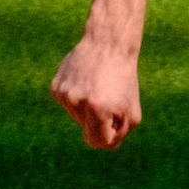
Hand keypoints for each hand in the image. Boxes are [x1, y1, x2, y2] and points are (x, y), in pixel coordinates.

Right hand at [51, 33, 141, 150]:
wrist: (108, 44)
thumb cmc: (125, 79)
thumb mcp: (132, 112)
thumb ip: (119, 134)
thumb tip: (103, 145)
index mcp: (98, 108)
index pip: (97, 142)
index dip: (108, 136)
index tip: (115, 123)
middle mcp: (77, 101)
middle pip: (86, 129)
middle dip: (99, 120)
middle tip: (109, 97)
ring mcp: (64, 93)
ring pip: (76, 116)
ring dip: (88, 108)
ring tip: (97, 87)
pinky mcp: (55, 87)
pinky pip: (68, 104)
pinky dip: (78, 97)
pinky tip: (85, 81)